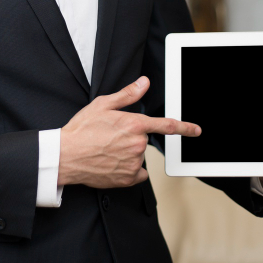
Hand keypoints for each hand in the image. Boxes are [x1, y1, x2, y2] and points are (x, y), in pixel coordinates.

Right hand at [58, 76, 200, 187]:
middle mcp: (137, 144)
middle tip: (110, 138)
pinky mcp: (127, 178)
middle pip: (143, 140)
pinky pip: (137, 173)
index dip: (185, 128)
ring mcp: (133, 163)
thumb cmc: (81, 130)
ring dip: (128, 154)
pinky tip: (112, 163)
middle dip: (131, 138)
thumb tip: (144, 83)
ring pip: (139, 157)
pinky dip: (128, 170)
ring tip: (106, 151)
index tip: (196, 131)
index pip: (166, 125)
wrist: (66, 156)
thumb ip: (127, 95)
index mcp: (134, 124)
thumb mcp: (102, 105)